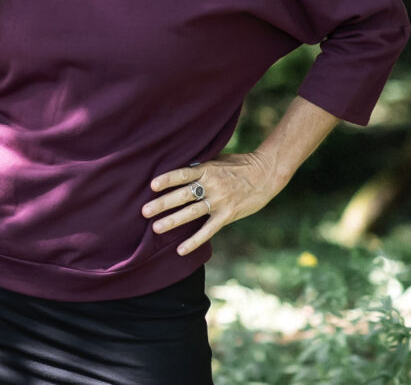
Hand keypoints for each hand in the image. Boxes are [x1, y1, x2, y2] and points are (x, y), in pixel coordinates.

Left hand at [143, 152, 282, 255]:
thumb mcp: (217, 161)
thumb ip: (199, 167)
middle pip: (183, 195)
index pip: (183, 174)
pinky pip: (208, 230)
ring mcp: (220, 201)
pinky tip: (181, 249)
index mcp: (206, 170)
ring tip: (156, 228)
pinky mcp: (228, 215)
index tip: (152, 186)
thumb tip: (178, 171)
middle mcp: (211, 185)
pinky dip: (194, 240)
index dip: (167, 179)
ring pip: (192, 213)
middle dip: (162, 204)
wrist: (266, 173)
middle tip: (144, 211)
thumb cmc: (239, 165)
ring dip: (173, 221)